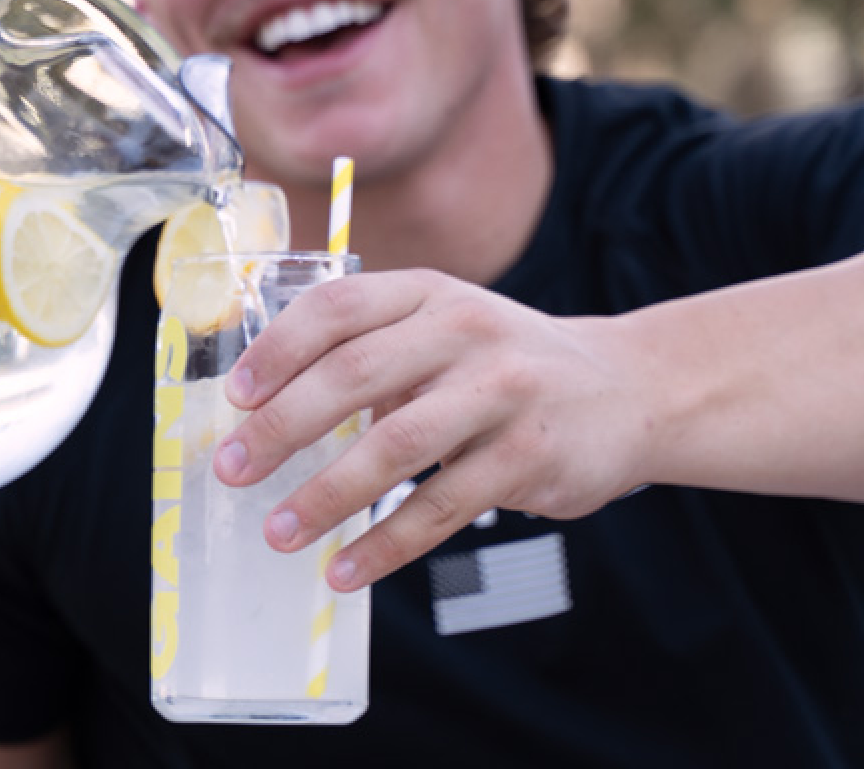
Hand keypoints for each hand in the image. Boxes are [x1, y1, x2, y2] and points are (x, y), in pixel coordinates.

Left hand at [212, 270, 651, 590]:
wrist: (630, 390)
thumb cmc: (506, 362)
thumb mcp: (444, 326)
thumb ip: (370, 350)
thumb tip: (264, 408)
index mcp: (428, 294)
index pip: (337, 308)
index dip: (278, 350)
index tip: (235, 396)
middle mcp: (464, 332)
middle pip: (354, 375)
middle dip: (281, 428)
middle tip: (233, 469)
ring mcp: (502, 394)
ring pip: (396, 447)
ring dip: (327, 496)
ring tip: (280, 533)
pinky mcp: (529, 457)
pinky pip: (442, 508)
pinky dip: (386, 543)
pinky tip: (346, 569)